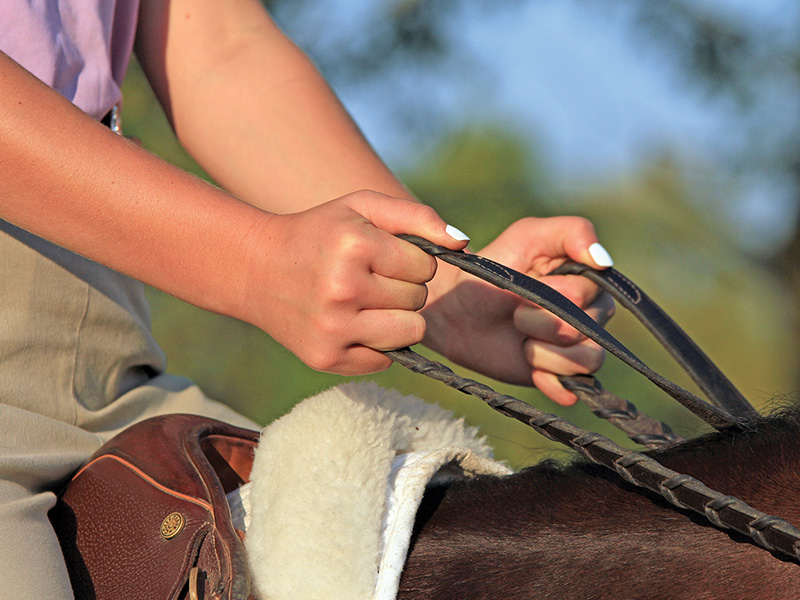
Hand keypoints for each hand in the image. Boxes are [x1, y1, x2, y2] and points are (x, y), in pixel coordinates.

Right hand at [237, 191, 468, 374]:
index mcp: (354, 246)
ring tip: (367, 302)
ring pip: (411, 332)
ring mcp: (333, 329)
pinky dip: (376, 343)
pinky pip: (385, 359)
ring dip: (398, 318)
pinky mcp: (326, 358)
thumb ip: (417, 217)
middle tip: (370, 278)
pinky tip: (350, 323)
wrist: (257, 269)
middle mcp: (342, 289)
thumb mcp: (362, 208)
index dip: (410, 259)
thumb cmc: (321, 234)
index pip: (425, 265)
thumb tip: (464, 242)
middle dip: (403, 287)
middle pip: (419, 299)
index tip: (382, 256)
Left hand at [421, 217, 614, 404]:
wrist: (456, 310)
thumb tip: (604, 261)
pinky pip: (577, 386)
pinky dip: (550, 380)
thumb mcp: (528, 235)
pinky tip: (528, 364)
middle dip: (541, 323)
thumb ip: (572, 232)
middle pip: (585, 330)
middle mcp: (592, 313)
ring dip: (543, 352)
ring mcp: (578, 346)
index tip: (529, 283)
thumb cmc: (491, 267)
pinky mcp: (561, 374)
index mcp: (589, 279)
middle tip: (516, 314)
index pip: (587, 295)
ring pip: (587, 360)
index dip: (553, 295)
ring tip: (521, 339)